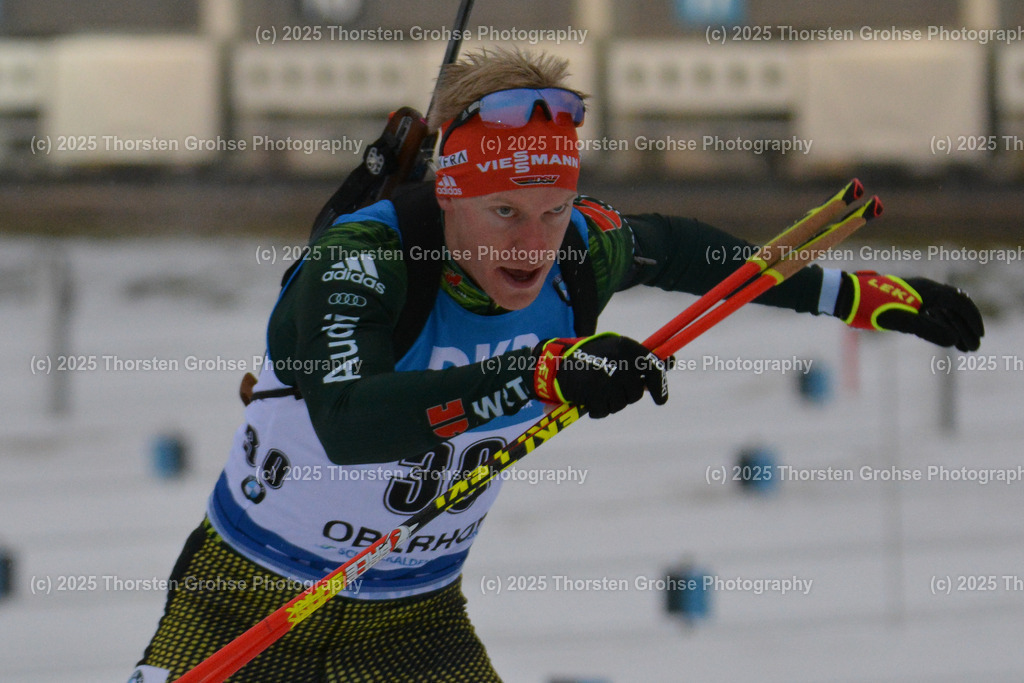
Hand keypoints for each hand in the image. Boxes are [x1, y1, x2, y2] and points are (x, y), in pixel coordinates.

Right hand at [532, 332, 668, 417]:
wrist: (557, 363)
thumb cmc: (593, 357)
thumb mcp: (618, 351)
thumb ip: (641, 359)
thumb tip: (671, 363)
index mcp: (627, 346)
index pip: (653, 368)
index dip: (660, 386)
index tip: (661, 401)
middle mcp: (619, 361)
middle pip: (636, 392)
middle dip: (626, 395)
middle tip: (612, 388)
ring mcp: (606, 378)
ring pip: (621, 404)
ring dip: (611, 403)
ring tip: (598, 390)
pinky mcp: (593, 393)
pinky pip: (604, 411)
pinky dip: (597, 410)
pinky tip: (589, 399)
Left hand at [839, 271, 983, 351]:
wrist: (845, 297)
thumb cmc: (871, 307)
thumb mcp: (901, 321)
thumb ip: (928, 329)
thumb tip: (954, 340)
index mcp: (927, 290)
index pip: (960, 303)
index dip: (972, 320)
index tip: (978, 338)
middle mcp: (924, 289)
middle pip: (953, 308)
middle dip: (965, 328)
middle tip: (972, 349)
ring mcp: (914, 295)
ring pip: (941, 311)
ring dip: (953, 328)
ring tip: (961, 348)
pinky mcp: (903, 301)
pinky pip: (929, 312)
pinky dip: (939, 325)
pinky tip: (942, 336)